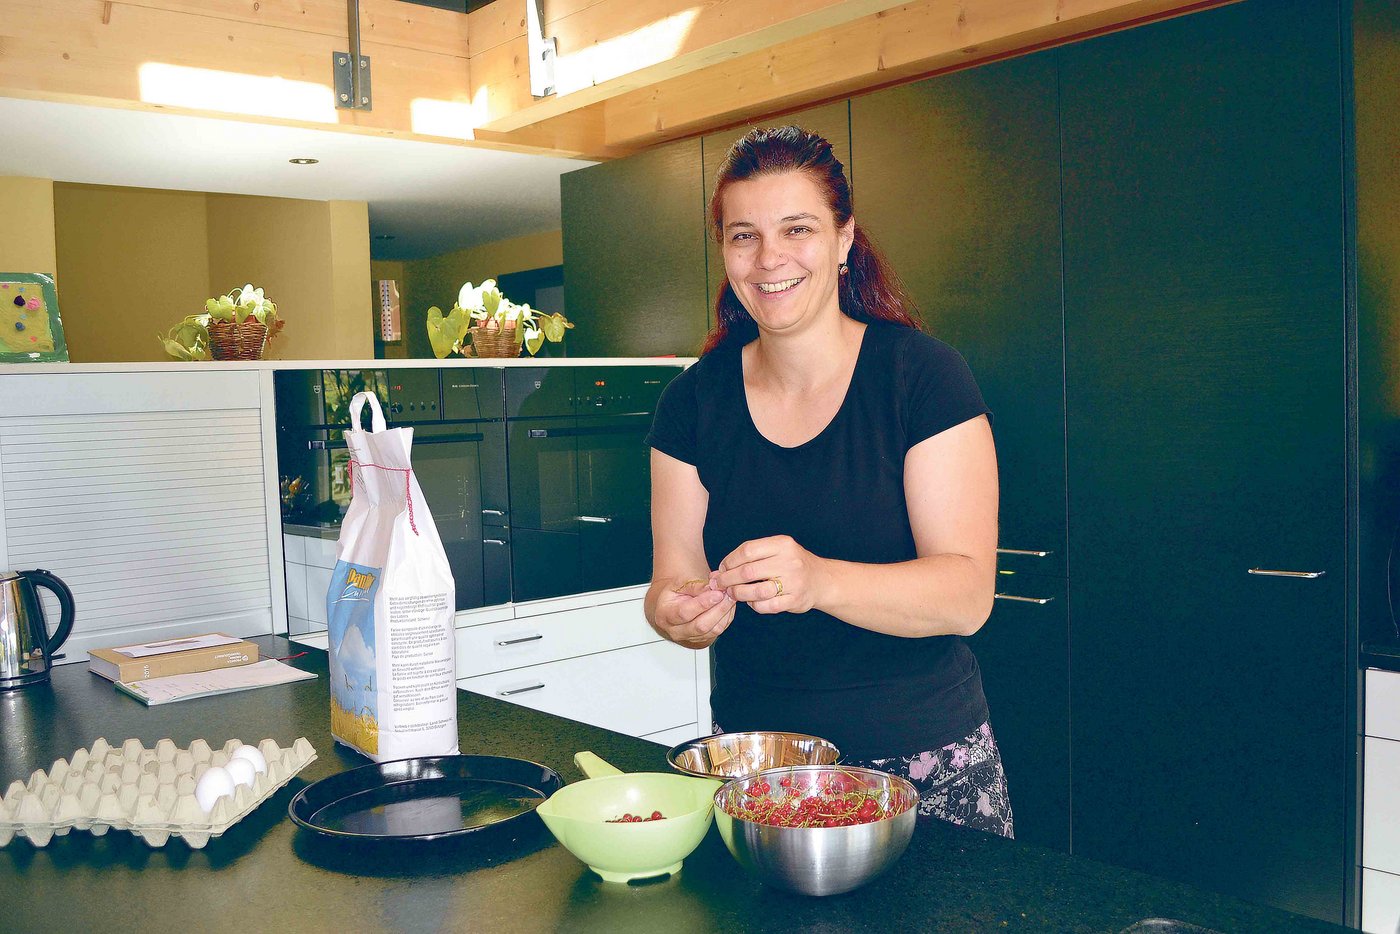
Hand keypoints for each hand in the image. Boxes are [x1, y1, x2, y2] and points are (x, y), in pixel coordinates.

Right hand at [652, 578, 735, 648]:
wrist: (673, 604)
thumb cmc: (675, 593)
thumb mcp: (679, 583)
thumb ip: (696, 585)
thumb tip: (713, 586)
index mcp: (665, 615)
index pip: (685, 613)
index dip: (703, 604)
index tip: (717, 593)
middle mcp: (676, 630)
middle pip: (700, 626)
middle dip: (718, 609)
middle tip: (728, 594)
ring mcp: (689, 637)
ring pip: (712, 630)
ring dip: (725, 613)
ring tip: (730, 597)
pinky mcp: (703, 639)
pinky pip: (718, 630)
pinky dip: (727, 617)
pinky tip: (729, 604)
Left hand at [713, 535, 827, 614]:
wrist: (822, 580)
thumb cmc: (792, 563)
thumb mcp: (777, 550)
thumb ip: (751, 556)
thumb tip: (719, 570)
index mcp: (782, 544)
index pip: (747, 550)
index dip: (729, 561)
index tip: (722, 568)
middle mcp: (789, 561)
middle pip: (748, 571)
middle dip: (728, 579)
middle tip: (719, 584)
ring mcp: (794, 582)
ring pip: (756, 591)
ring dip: (738, 593)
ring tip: (732, 593)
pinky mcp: (795, 600)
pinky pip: (766, 606)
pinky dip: (754, 605)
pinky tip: (751, 602)